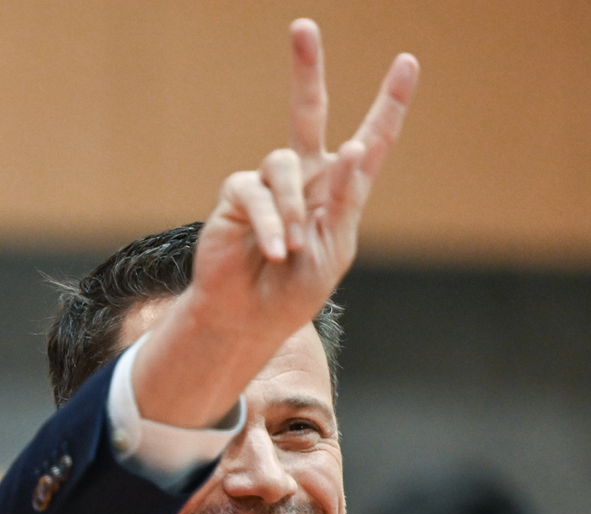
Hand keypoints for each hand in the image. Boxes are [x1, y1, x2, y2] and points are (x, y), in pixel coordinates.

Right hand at [133, 21, 418, 426]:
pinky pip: (256, 193)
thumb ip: (345, 201)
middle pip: (307, 114)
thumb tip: (353, 148)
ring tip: (292, 250)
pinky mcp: (238, 196)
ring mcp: (270, 185)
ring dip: (294, 210)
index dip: (389, 104)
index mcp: (340, 193)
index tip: (407, 63)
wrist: (250, 319)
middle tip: (302, 27)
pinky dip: (271, 224)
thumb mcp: (334, 250)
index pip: (370, 144)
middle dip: (306, 70)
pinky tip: (276, 252)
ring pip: (285, 165)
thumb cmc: (295, 293)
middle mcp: (305, 180)